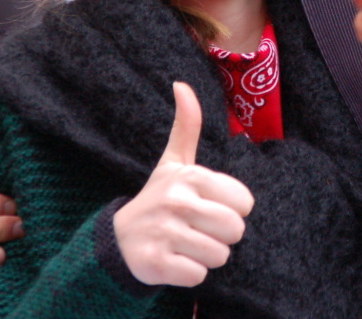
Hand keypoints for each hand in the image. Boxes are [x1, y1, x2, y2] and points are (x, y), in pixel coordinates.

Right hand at [113, 83, 253, 286]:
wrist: (116, 242)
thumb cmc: (158, 199)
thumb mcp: (173, 163)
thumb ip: (186, 126)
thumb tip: (181, 84)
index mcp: (189, 177)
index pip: (245, 203)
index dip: (231, 210)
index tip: (208, 207)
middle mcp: (176, 202)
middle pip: (236, 230)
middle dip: (222, 236)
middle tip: (199, 229)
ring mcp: (165, 233)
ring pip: (219, 256)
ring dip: (207, 256)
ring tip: (186, 244)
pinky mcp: (155, 264)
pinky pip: (199, 276)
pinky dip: (190, 274)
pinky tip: (174, 261)